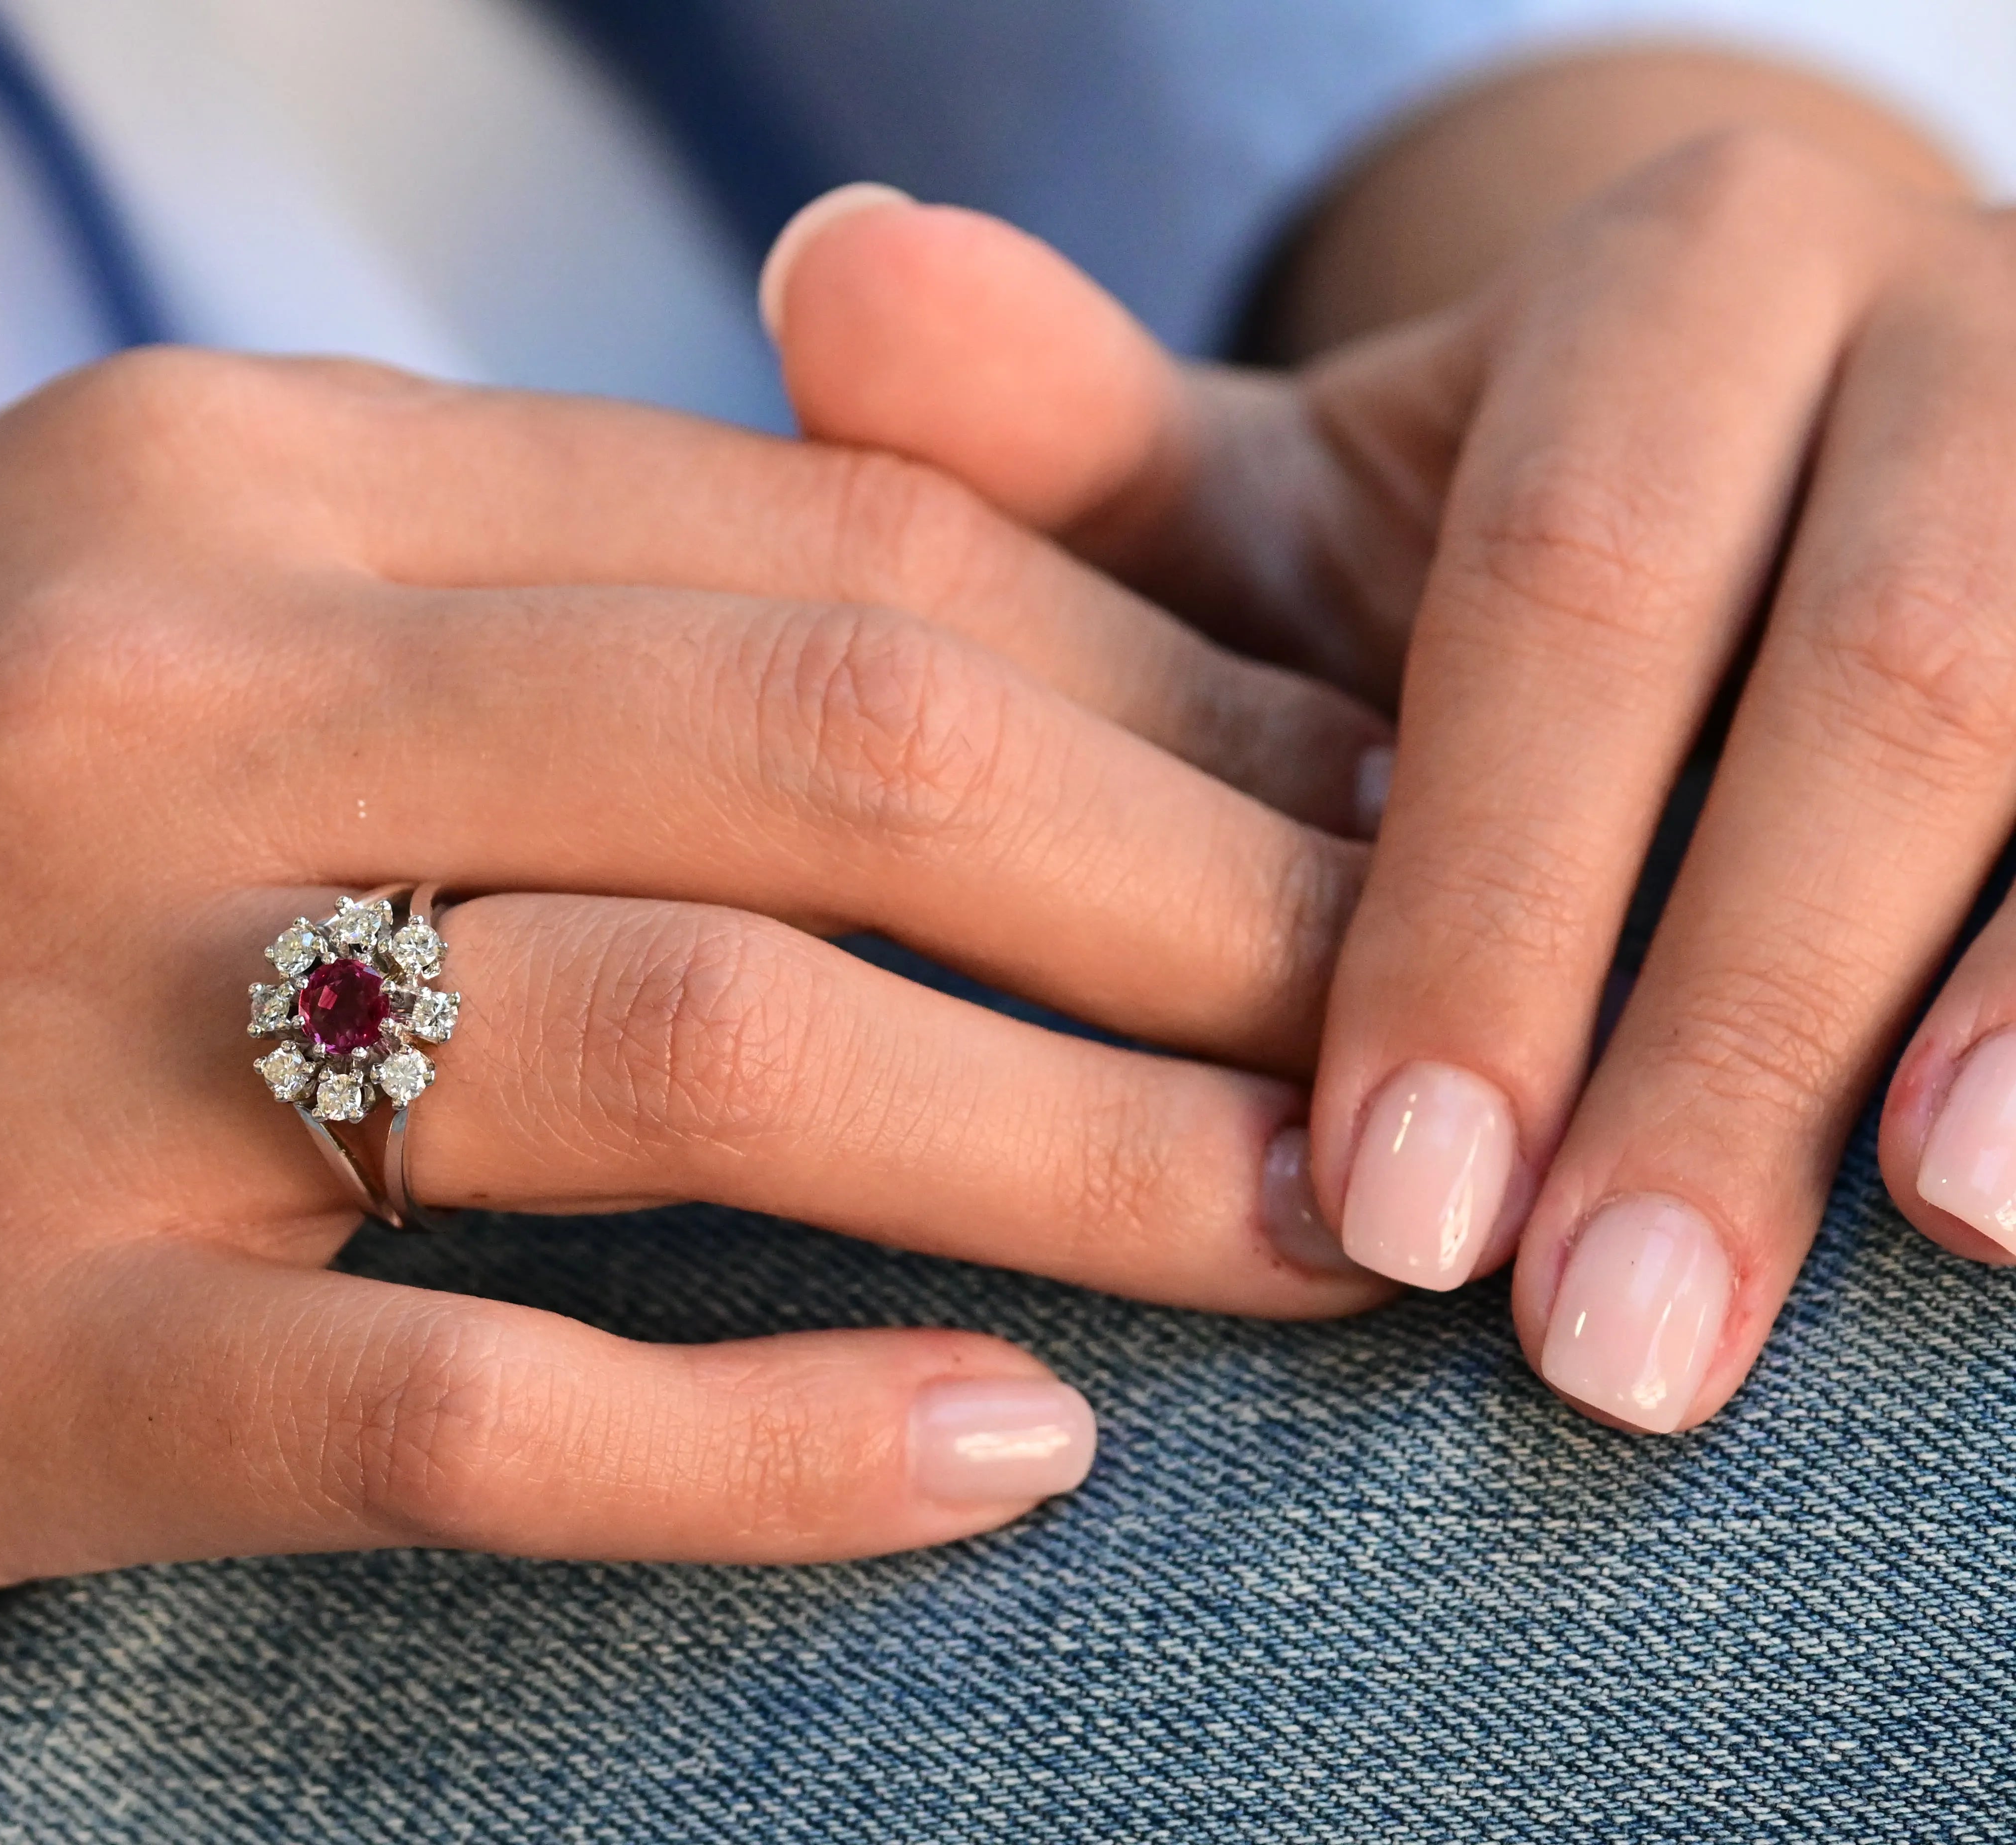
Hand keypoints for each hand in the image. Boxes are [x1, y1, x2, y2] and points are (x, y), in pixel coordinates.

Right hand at [0, 349, 1391, 1651]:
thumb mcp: (100, 621)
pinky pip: (458, 1397)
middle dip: (1220, 891)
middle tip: (1449, 1032)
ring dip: (1084, 1143)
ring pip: (712, 1041)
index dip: (1175, 692)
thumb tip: (867, 676)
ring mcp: (62, 1040)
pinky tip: (1003, 1454)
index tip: (1371, 819)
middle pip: (846, 742)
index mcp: (230, 492)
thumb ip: (465, 623)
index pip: (837, 551)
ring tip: (1336, 1242)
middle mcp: (170, 699)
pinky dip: (760, 1429)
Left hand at [763, 125, 2015, 1436]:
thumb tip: (820, 275)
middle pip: (1877, 681)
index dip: (1484, 905)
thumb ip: (1065, 442)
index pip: (1575, 594)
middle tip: (1588, 1345)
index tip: (1387, 1203)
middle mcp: (1951, 323)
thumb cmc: (1498, 545)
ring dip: (1981, 1020)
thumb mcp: (1279, 503)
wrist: (1806, 465)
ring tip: (1899, 1263)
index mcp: (1685, 280)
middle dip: (1718, 1028)